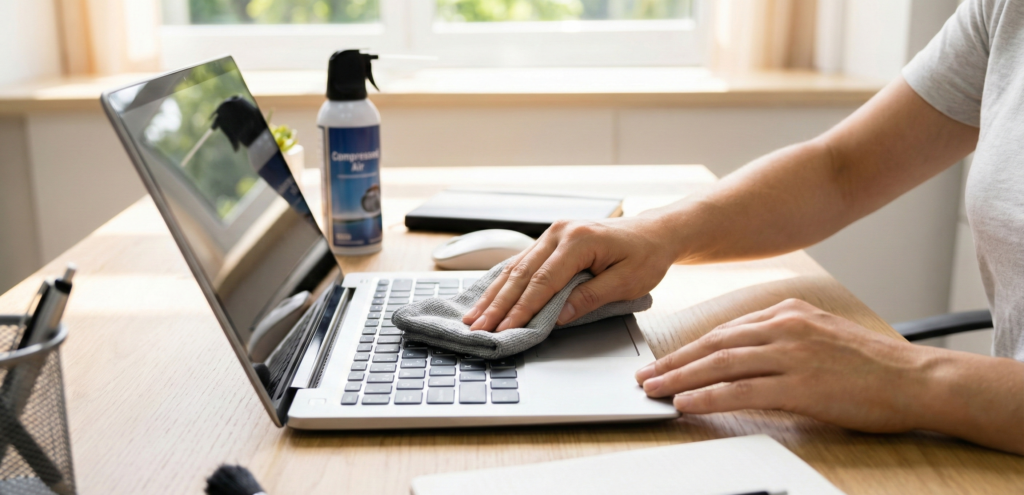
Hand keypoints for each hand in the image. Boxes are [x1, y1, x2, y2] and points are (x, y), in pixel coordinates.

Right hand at [462, 215, 677, 331]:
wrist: (653, 232)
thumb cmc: (646, 255)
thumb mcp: (628, 281)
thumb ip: (591, 297)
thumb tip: (559, 317)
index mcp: (578, 240)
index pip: (542, 281)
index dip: (522, 309)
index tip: (505, 329)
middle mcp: (559, 232)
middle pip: (521, 274)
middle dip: (497, 305)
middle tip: (478, 328)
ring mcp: (553, 234)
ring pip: (515, 268)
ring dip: (494, 295)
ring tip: (473, 317)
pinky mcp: (551, 241)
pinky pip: (522, 263)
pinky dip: (504, 284)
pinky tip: (489, 298)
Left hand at [636, 299, 933, 432]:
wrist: (916, 380)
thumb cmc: (872, 365)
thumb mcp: (822, 333)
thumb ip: (784, 337)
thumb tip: (745, 352)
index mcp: (788, 313)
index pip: (725, 331)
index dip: (689, 348)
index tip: (664, 360)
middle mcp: (785, 328)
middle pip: (713, 344)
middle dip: (673, 361)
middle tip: (644, 376)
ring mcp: (791, 355)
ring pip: (720, 365)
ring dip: (680, 378)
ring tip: (654, 390)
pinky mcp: (800, 385)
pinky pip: (742, 391)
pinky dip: (708, 396)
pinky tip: (686, 403)